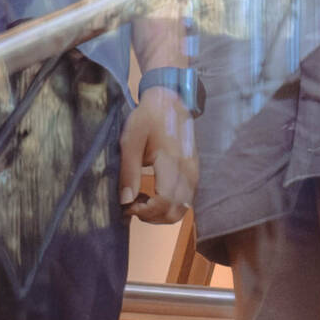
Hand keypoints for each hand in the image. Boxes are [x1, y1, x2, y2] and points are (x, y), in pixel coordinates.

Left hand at [120, 88, 195, 222]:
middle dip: (152, 217)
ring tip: (141, 200)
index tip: (128, 204)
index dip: (145, 211)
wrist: (170, 103)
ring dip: (160, 214)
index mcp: (173, 163)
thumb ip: (129, 171)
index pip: (165, 202)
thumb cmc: (148, 119)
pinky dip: (168, 206)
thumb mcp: (130, 141)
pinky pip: (185, 202)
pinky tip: (152, 195)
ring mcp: (194, 175)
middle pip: (175, 212)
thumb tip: (125, 201)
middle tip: (132, 205)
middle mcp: (189, 173)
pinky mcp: (194, 175)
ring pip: (181, 210)